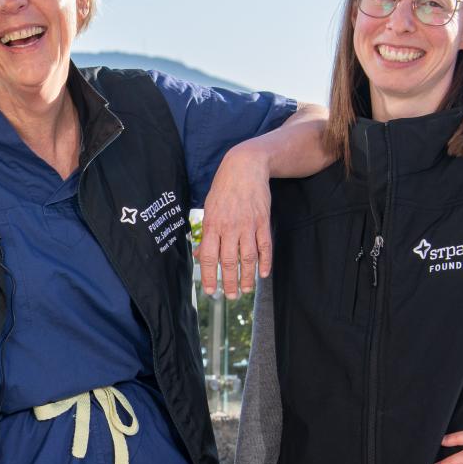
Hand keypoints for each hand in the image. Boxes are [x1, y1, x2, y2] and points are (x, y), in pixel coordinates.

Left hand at [197, 140, 272, 298]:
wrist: (245, 167)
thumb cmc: (223, 188)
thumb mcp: (208, 209)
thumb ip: (205, 234)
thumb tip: (198, 255)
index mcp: (212, 225)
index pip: (208, 257)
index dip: (209, 277)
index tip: (210, 292)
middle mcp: (229, 227)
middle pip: (228, 262)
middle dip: (229, 283)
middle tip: (231, 296)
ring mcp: (248, 225)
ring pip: (247, 257)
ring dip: (247, 277)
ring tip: (246, 290)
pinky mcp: (262, 221)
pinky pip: (264, 246)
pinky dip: (265, 261)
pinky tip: (263, 274)